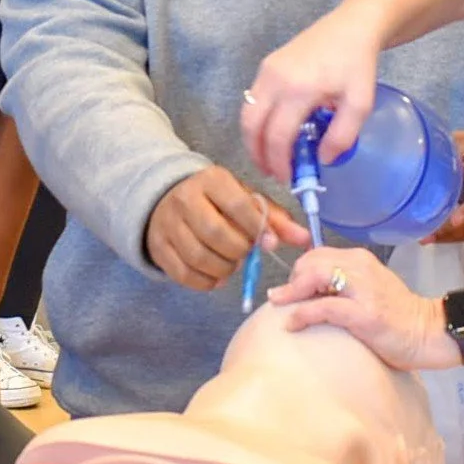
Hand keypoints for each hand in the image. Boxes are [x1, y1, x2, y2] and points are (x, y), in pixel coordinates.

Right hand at [146, 168, 310, 291]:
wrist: (167, 199)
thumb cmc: (216, 202)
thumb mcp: (245, 199)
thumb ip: (275, 219)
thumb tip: (304, 239)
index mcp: (211, 181)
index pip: (238, 205)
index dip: (258, 228)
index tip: (269, 243)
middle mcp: (185, 199)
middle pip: (216, 234)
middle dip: (239, 251)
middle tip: (245, 253)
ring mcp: (167, 224)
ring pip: (199, 257)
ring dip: (224, 269)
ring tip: (232, 263)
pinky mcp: (158, 248)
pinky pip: (184, 275)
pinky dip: (206, 282)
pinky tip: (216, 275)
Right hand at [241, 10, 387, 182]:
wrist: (351, 27)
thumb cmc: (357, 65)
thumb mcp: (361, 103)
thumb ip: (342, 135)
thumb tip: (321, 160)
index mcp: (299, 90)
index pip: (278, 136)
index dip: (279, 162)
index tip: (288, 179)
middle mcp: (275, 80)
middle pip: (252, 126)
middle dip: (258, 155)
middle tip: (271, 172)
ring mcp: (267, 70)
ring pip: (247, 113)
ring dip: (253, 139)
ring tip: (269, 156)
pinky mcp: (266, 65)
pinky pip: (252, 99)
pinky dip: (257, 121)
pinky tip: (273, 131)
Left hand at [267, 245, 450, 370]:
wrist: (429, 333)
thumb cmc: (397, 316)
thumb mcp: (369, 289)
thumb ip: (343, 284)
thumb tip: (308, 291)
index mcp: (360, 260)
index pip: (317, 254)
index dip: (298, 270)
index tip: (290, 288)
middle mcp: (361, 267)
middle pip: (310, 261)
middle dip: (292, 279)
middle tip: (284, 299)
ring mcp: (363, 289)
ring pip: (314, 276)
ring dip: (292, 292)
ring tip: (282, 306)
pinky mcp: (364, 313)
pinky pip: (323, 307)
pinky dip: (302, 314)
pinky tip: (292, 324)